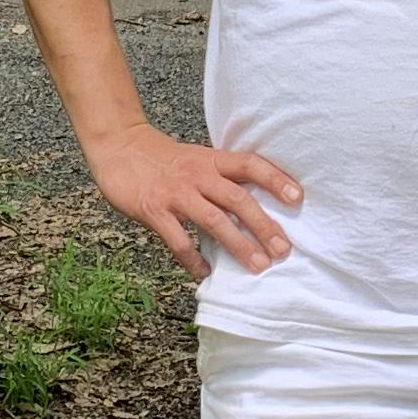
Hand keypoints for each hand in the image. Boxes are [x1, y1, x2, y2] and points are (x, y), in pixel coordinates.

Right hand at [85, 120, 302, 280]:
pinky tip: (205, 272)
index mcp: (212, 160)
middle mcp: (198, 175)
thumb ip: (220, 178)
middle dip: (263, 225)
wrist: (119, 146)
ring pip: (214, 220)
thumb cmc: (163, 158)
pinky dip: (193, 259)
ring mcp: (176, 193)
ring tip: (258, 265)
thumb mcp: (197, 158)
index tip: (298, 198)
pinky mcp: (154, 210)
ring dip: (238, 244)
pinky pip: (178, 239)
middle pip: (238, 198)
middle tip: (283, 249)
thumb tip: (253, 207)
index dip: (275, 179)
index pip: (250, 165)